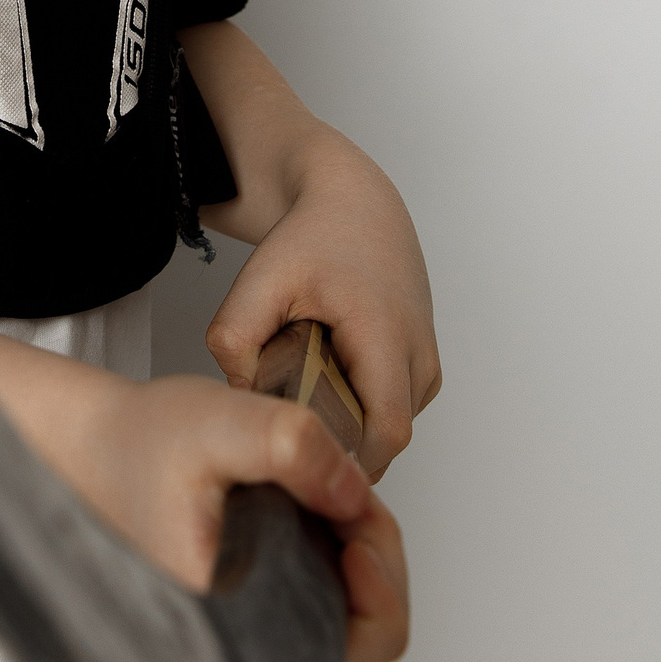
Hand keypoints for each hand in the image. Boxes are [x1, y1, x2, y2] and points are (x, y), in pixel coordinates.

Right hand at [79, 374, 408, 661]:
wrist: (94, 447)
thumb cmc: (140, 444)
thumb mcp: (216, 421)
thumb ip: (290, 443)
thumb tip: (355, 490)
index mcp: (224, 629)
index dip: (378, 601)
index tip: (362, 531)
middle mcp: (234, 656)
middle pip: (354, 657)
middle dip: (379, 574)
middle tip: (355, 503)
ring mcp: (245, 639)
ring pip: (342, 637)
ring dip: (362, 570)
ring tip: (338, 503)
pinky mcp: (251, 616)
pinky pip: (318, 617)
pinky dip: (339, 570)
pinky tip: (323, 519)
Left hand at [205, 128, 440, 479]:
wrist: (353, 204)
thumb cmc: (313, 238)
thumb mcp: (260, 278)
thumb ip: (234, 337)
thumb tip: (241, 395)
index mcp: (387, 337)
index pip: (384, 433)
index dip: (344, 457)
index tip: (296, 453)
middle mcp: (420, 358)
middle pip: (384, 438)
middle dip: (336, 442)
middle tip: (287, 422)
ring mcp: (426, 364)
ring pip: (388, 426)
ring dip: (348, 423)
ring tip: (303, 391)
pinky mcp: (422, 366)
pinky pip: (392, 409)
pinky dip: (359, 407)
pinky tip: (324, 382)